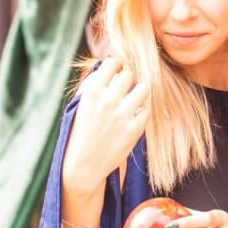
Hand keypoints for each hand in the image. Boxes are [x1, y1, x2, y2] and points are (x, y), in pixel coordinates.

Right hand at [62, 56, 149, 193]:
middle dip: (127, 81)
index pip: (113, 63)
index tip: (116, 73)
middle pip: (129, 75)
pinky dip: (141, 112)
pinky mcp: (134, 129)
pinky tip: (132, 118)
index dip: (116, 67)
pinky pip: (147, 110)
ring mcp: (122, 115)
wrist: (84, 164)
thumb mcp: (80, 104)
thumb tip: (111, 64)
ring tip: (131, 102)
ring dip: (138, 94)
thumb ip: (94, 83)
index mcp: (92, 91)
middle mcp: (108, 100)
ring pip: (143, 89)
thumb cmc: (81, 131)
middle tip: (122, 92)